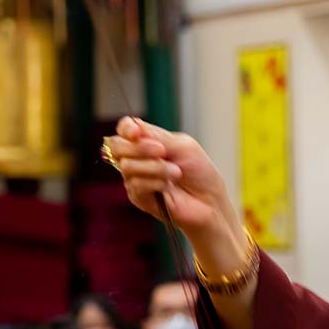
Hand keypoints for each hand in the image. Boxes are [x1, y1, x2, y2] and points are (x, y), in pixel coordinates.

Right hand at [107, 118, 244, 260]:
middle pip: (117, 146)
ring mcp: (136, 179)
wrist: (211, 202)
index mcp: (148, 143)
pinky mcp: (139, 198)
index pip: (125, 129)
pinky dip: (155, 182)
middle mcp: (138, 159)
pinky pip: (136, 184)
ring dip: (155, 167)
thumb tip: (134, 126)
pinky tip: (168, 187)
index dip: (127, 128)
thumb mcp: (182, 146)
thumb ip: (157, 136)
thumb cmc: (200, 173)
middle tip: (162, 151)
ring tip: (176, 173)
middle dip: (139, 147)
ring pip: (127, 166)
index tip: (137, 132)